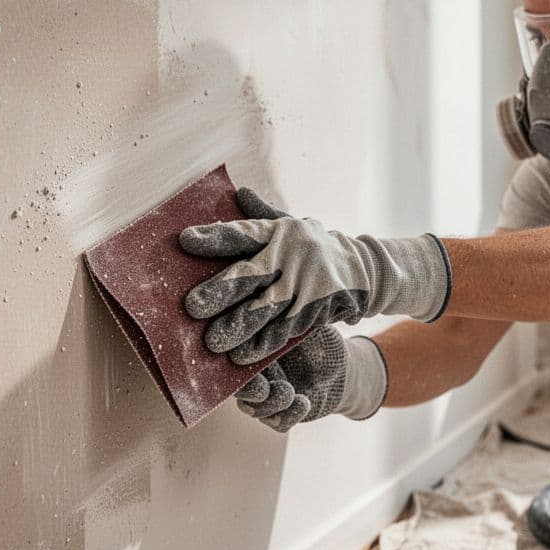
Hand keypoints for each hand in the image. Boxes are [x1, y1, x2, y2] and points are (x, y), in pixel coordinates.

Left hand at [180, 188, 451, 363]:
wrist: (364, 269)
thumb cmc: (313, 245)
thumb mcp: (291, 225)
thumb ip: (261, 214)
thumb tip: (237, 192)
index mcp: (278, 233)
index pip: (242, 233)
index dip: (215, 237)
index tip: (185, 240)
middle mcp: (290, 256)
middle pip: (251, 274)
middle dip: (222, 291)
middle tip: (192, 307)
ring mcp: (305, 285)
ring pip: (267, 308)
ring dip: (239, 325)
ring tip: (213, 342)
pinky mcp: (316, 310)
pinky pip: (286, 330)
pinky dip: (264, 345)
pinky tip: (242, 357)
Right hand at [233, 327, 387, 432]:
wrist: (345, 369)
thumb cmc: (320, 341)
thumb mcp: (303, 328)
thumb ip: (281, 327)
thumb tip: (261, 317)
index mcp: (253, 352)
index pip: (233, 360)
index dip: (233, 364)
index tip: (242, 362)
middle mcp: (254, 377)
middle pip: (238, 388)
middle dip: (248, 391)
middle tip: (263, 388)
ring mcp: (267, 399)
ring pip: (255, 410)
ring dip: (270, 404)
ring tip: (289, 392)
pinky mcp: (282, 416)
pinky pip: (278, 423)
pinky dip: (288, 416)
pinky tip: (304, 403)